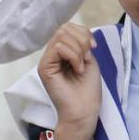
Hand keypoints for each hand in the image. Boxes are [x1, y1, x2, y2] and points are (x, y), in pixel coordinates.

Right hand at [37, 23, 100, 139]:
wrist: (83, 111)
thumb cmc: (87, 90)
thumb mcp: (89, 61)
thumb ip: (82, 45)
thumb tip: (80, 33)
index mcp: (62, 52)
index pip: (67, 28)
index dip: (83, 32)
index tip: (94, 47)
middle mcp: (52, 55)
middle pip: (64, 29)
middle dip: (82, 39)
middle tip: (87, 57)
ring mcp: (47, 61)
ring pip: (61, 36)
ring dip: (78, 50)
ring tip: (81, 66)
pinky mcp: (44, 68)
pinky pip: (57, 48)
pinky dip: (73, 56)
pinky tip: (77, 69)